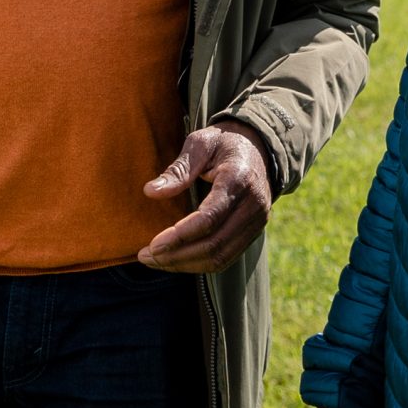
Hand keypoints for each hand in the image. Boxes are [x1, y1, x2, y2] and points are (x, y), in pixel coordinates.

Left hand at [138, 122, 274, 272]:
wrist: (261, 148)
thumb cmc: (224, 142)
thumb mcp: (200, 144)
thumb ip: (178, 169)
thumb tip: (150, 192)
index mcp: (238, 179)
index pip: (210, 217)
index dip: (180, 236)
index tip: (153, 245)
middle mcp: (253, 205)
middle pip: (214, 244)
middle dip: (177, 256)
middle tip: (146, 256)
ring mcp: (256, 222)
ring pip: (221, 258)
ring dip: (186, 265)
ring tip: (156, 261)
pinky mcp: (253, 232)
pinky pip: (227, 258)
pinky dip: (200, 264)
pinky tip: (176, 260)